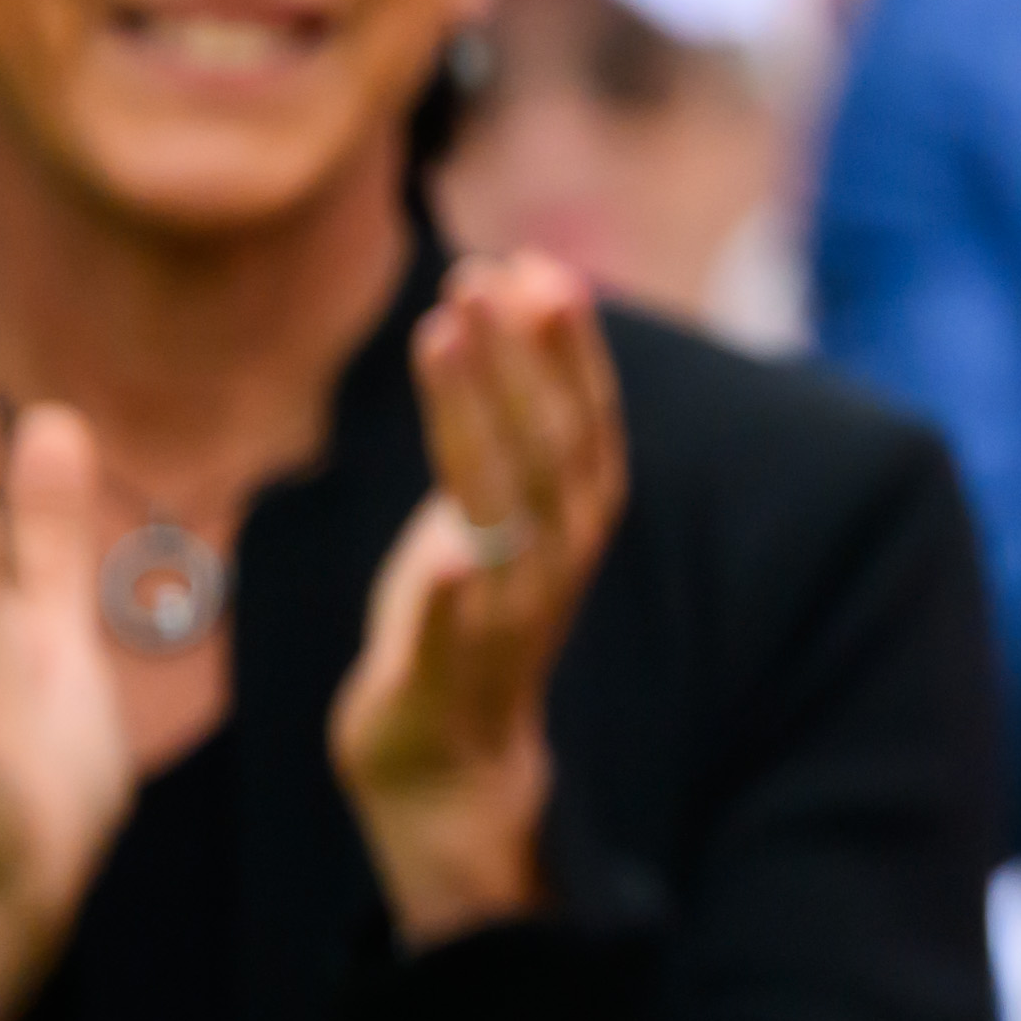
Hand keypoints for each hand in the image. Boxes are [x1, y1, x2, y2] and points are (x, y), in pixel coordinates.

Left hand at [329, 253, 625, 948]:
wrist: (446, 759)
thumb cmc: (462, 612)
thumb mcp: (489, 501)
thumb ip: (503, 411)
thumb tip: (507, 281)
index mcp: (570, 516)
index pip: (580, 416)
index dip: (561, 343)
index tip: (531, 262)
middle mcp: (553, 559)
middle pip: (545, 446)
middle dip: (520, 356)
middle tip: (486, 274)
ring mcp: (503, 619)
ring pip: (502, 511)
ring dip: (479, 421)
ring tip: (445, 336)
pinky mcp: (443, 677)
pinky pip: (452, 638)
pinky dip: (449, 600)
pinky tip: (440, 559)